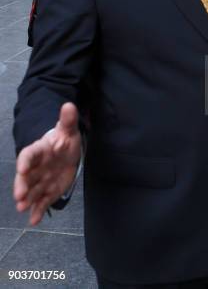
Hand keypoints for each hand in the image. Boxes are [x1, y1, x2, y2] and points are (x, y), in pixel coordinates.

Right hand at [14, 103, 80, 225]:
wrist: (67, 152)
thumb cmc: (64, 139)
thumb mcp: (68, 129)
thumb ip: (67, 119)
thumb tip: (69, 105)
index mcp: (39, 150)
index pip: (29, 154)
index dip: (25, 161)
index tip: (22, 168)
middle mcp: (36, 167)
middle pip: (26, 177)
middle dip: (22, 186)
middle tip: (19, 197)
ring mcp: (41, 180)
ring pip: (32, 191)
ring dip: (28, 200)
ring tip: (23, 208)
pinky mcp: (48, 191)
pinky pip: (42, 201)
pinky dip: (38, 211)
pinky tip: (34, 221)